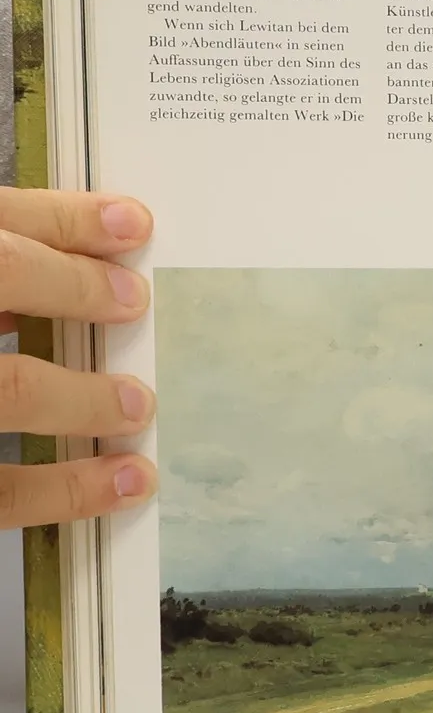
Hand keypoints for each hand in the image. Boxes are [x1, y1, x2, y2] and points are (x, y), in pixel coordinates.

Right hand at [0, 190, 155, 526]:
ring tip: (138, 406)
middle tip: (135, 303)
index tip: (133, 225)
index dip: (60, 221)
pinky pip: (0, 491)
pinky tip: (125, 482)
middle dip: (69, 288)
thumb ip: (4, 271)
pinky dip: (66, 490)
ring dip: (79, 397)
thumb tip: (81, 263)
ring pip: (8, 388)